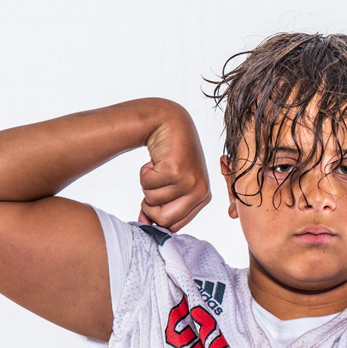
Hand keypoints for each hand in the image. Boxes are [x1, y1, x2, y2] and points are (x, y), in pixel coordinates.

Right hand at [139, 110, 210, 232]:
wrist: (169, 121)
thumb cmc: (171, 155)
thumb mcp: (171, 183)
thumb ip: (160, 205)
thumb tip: (143, 223)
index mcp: (203, 198)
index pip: (174, 226)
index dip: (157, 216)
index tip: (152, 201)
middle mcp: (200, 191)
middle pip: (164, 220)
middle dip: (149, 206)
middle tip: (150, 187)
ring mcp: (189, 181)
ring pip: (153, 200)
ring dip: (147, 184)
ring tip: (156, 168)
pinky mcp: (175, 170)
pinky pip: (147, 184)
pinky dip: (144, 173)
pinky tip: (154, 161)